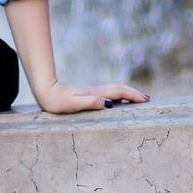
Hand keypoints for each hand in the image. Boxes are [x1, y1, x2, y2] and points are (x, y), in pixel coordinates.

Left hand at [34, 78, 149, 114]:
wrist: (45, 91)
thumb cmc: (57, 101)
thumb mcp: (73, 104)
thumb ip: (91, 102)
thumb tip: (109, 103)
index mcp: (95, 93)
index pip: (119, 92)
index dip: (133, 95)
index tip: (146, 100)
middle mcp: (96, 91)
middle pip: (119, 89)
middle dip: (134, 93)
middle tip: (147, 99)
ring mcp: (92, 92)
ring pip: (114, 90)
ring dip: (127, 93)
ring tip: (137, 98)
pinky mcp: (87, 94)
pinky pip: (108, 93)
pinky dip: (118, 95)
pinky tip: (117, 101)